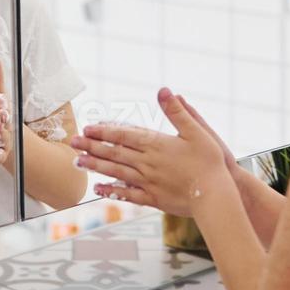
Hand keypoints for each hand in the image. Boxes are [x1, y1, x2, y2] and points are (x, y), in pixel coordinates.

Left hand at [69, 88, 234, 216]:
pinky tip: (99, 189)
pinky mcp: (153, 198)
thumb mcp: (197, 131)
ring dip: (95, 166)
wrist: (216, 196)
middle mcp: (147, 163)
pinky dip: (112, 191)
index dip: (104, 131)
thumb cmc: (210, 163)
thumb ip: (177, 111)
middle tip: (73, 142)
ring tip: (78, 161)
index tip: (88, 128)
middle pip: (114, 153)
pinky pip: (127, 194)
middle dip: (92, 146)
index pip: (124, 135)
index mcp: (156, 145)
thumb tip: (164, 90)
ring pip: (116, 172)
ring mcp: (148, 182)